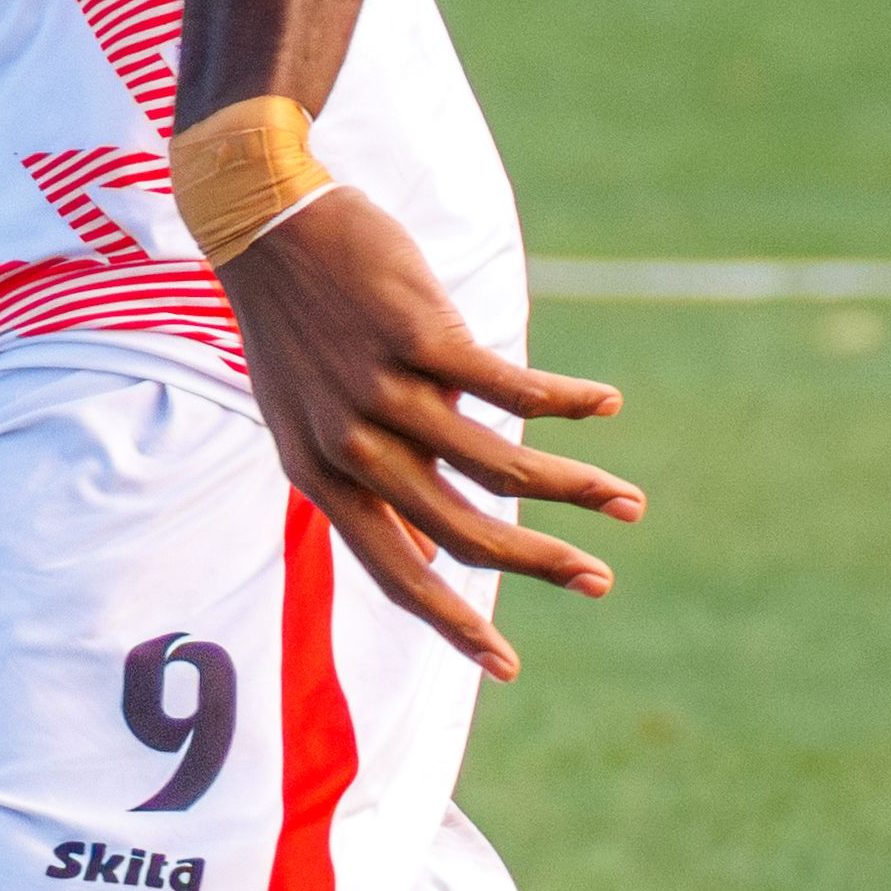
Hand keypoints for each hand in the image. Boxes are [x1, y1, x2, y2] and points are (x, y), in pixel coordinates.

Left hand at [223, 189, 641, 681]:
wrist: (263, 222)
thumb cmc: (298, 325)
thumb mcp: (308, 419)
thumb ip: (366, 484)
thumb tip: (424, 551)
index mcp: (320, 476)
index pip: (393, 572)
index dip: (452, 624)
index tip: (505, 667)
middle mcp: (349, 446)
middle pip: (460, 531)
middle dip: (538, 565)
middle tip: (600, 581)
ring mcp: (382, 392)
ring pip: (496, 467)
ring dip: (574, 488)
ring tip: (626, 503)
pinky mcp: (420, 337)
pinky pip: (511, 388)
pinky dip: (566, 403)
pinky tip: (607, 407)